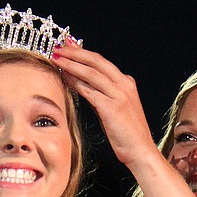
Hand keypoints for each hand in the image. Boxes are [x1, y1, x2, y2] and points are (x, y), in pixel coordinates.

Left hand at [50, 42, 162, 168]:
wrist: (140, 151)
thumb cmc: (127, 134)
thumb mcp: (114, 109)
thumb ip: (101, 95)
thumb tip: (81, 85)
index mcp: (126, 83)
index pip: (101, 62)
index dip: (82, 52)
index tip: (68, 45)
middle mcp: (124, 85)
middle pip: (96, 61)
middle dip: (75, 52)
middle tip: (58, 47)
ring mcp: (119, 95)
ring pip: (91, 73)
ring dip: (71, 64)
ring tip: (56, 58)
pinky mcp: (112, 107)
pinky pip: (89, 91)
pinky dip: (75, 82)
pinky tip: (64, 77)